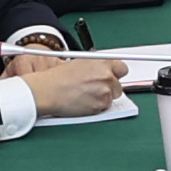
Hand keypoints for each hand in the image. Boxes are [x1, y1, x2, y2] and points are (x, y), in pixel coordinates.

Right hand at [14, 52, 128, 114]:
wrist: (48, 90)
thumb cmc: (59, 77)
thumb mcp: (80, 62)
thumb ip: (97, 66)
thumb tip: (104, 70)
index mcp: (102, 62)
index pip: (122, 68)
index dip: (116, 74)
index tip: (112, 78)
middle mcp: (106, 76)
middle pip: (118, 86)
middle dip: (109, 89)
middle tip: (95, 89)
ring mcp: (104, 91)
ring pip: (111, 98)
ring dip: (102, 98)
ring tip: (85, 95)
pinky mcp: (100, 105)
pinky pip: (103, 108)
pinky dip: (95, 107)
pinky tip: (83, 102)